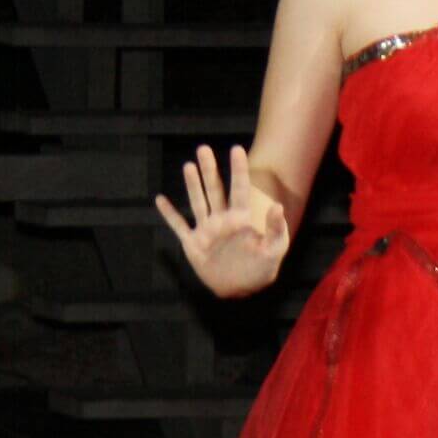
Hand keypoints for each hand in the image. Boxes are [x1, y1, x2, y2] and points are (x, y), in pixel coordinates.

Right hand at [152, 144, 290, 298]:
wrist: (241, 289)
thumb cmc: (261, 269)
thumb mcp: (274, 250)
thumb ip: (277, 229)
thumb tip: (278, 206)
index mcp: (241, 219)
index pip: (239, 189)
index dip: (238, 170)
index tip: (236, 149)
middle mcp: (222, 220)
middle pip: (214, 190)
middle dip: (209, 170)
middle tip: (203, 149)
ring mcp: (207, 230)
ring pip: (198, 202)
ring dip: (192, 185)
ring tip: (188, 166)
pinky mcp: (194, 244)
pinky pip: (179, 226)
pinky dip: (169, 214)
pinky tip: (160, 200)